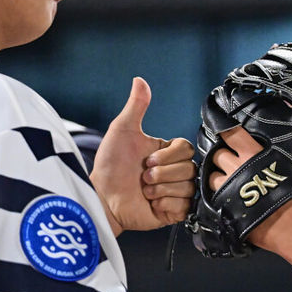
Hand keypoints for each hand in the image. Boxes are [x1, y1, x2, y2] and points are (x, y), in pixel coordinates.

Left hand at [91, 78, 196, 232]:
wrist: (102, 199)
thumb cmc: (109, 166)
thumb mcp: (122, 130)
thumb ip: (136, 106)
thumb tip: (139, 80)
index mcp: (166, 152)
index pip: (187, 149)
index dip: (168, 156)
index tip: (148, 159)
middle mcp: (172, 171)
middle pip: (189, 168)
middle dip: (162, 174)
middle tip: (143, 177)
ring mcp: (174, 192)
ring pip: (187, 187)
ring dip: (162, 189)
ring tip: (145, 191)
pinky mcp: (173, 211)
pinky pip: (184, 206)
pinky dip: (166, 204)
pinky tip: (151, 203)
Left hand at [210, 126, 291, 253]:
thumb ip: (278, 153)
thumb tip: (286, 145)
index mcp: (253, 153)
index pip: (231, 133)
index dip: (226, 132)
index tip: (225, 133)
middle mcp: (237, 167)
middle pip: (217, 154)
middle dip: (221, 157)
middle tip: (231, 164)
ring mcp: (228, 187)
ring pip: (211, 176)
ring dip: (217, 178)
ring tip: (229, 184)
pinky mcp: (224, 206)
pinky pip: (212, 197)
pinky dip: (217, 196)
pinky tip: (228, 199)